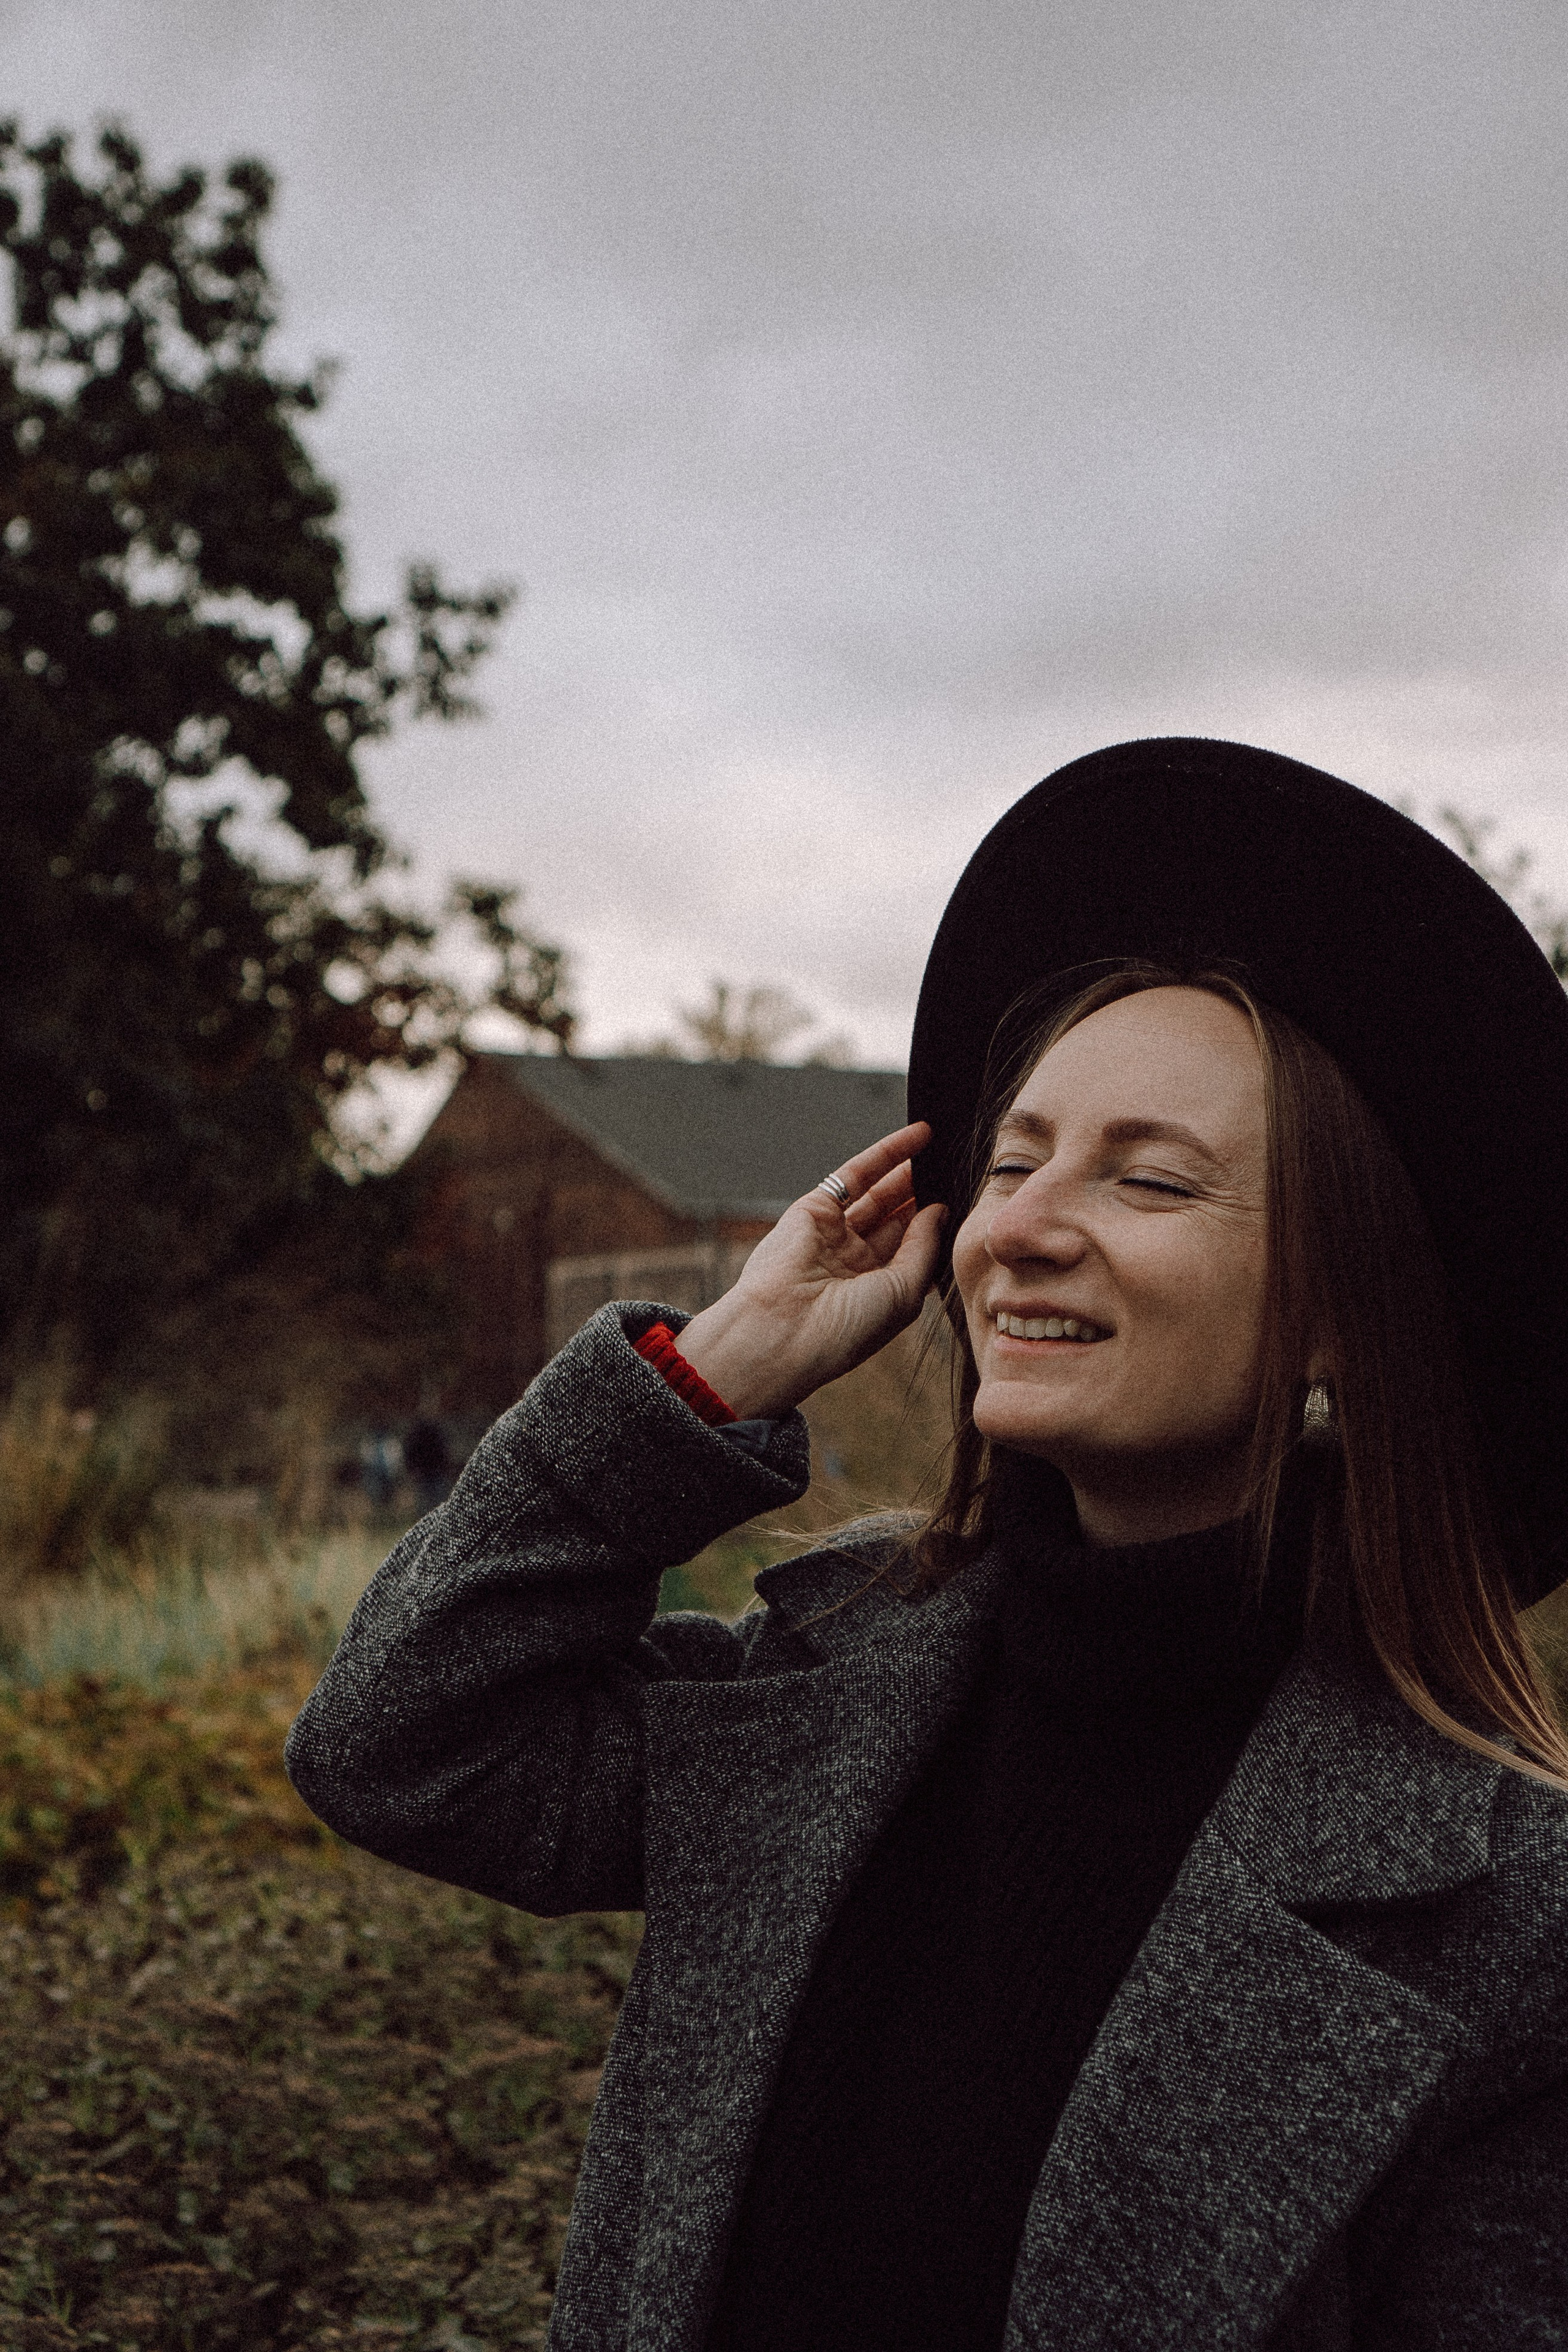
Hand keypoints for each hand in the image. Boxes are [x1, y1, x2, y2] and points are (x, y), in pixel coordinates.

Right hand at [674, 1122, 945, 1420]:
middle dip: (925, 1196)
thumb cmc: (846, 1329)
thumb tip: (939, 1210)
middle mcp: (854, 1265)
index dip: (939, 1227)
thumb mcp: (903, 1291)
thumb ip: (923, 1246)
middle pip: (898, 1221)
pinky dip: (886, 1154)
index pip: (914, 1252)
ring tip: (943, 1148)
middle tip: (956, 1169)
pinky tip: (918, 1137)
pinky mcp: (813, 1210)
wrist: (784, 1332)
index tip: (968, 1204)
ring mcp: (832, 1235)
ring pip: (878, 1194)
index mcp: (877, 1294)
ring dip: (910, 1171)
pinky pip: (855, 1174)